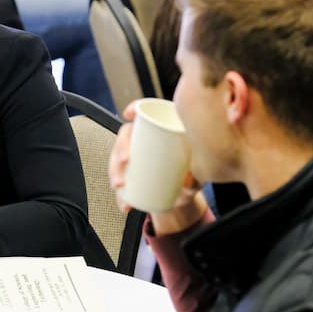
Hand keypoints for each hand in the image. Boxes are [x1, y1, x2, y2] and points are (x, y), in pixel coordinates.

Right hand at [108, 101, 206, 234]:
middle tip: (125, 160)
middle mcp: (145, 143)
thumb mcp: (198, 176)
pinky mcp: (133, 177)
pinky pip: (123, 183)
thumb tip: (187, 181)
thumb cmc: (193, 177)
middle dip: (120, 146)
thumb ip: (196, 179)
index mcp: (161, 133)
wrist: (186, 196)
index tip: (128, 114)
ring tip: (120, 186)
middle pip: (126, 136)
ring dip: (114, 170)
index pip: (146, 115)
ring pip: (118, 159)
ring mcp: (136, 159)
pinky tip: (124, 203)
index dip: (134, 108)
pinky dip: (121, 196)